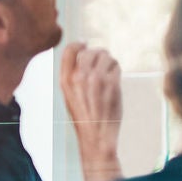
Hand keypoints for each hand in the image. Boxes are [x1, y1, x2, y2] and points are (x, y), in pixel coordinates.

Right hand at [60, 42, 123, 177]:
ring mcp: (96, 79)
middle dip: (98, 54)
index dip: (79, 44)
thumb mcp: (70, 95)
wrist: (96, 136)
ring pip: (106, 56)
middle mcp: (79, 77)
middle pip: (90, 51)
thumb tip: (86, 53)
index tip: (86, 45)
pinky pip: (116, 66)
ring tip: (109, 74)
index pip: (69, 50)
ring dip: (109, 62)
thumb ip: (75, 76)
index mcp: (65, 80)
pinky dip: (116, 70)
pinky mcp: (112, 83)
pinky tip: (114, 80)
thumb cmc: (84, 117)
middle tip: (103, 62)